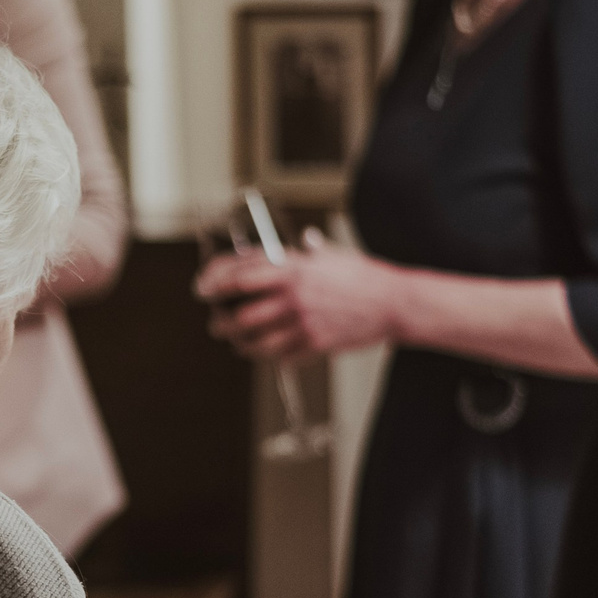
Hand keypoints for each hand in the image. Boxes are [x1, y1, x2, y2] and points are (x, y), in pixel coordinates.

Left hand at [196, 233, 404, 359]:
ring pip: (257, 340)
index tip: (202, 287)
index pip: (241, 274)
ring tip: (236, 342)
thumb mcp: (333, 255)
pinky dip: (269, 354)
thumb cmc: (365, 276)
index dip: (215, 281)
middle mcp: (294, 296)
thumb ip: (310, 251)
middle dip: (221, 321)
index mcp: (294, 269)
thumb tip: (303, 242)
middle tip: (216, 323)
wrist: (394, 303)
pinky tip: (264, 352)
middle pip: (242, 313)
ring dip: (240, 342)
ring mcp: (304, 322)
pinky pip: (281, 355)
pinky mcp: (315, 344)